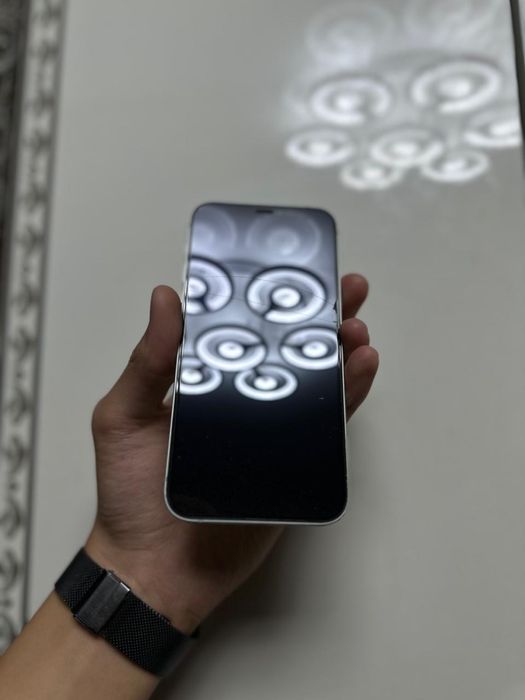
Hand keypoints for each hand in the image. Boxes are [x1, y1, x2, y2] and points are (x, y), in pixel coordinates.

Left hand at [85, 274, 378, 633]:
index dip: (266, 297)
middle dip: (318, 314)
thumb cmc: (129, 493)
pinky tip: (360, 368)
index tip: (289, 269)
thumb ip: (147, 362)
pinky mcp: (292, 461)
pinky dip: (347, 395)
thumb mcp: (123, 417)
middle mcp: (239, 397)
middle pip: (286, 347)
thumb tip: (166, 299)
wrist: (156, 569)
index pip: (239, 327)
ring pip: (313, 379)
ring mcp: (269, 429)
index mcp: (200, 379)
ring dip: (340, 348)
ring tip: (354, 325)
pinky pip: (325, 425)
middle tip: (343, 288)